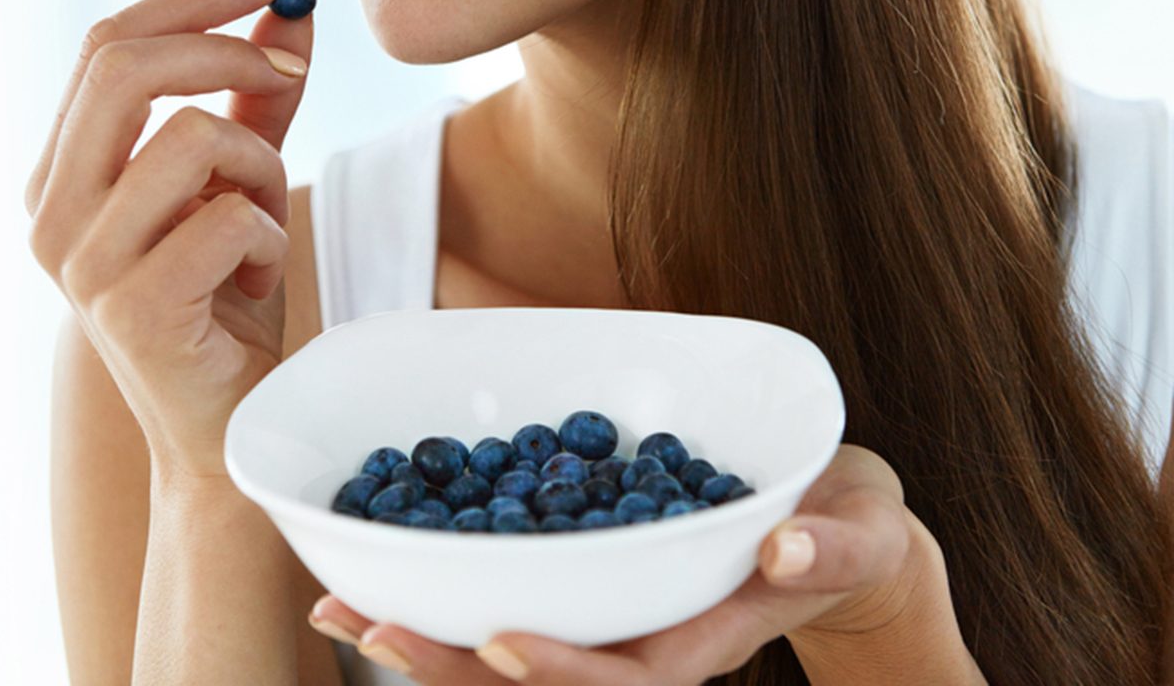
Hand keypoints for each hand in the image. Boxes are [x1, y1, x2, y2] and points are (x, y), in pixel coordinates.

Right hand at [25, 0, 312, 480]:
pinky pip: (229, 216)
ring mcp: (82, 264)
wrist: (229, 421)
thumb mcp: (243, 179)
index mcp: (61, 170)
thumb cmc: (227, 296)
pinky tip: (255, 278)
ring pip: (193, 136)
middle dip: (227, 48)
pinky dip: (269, 236)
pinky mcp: (133, 310)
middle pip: (122, 64)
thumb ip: (258, 96)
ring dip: (260, 168)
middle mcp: (49, 211)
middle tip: (293, 70)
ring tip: (263, 224)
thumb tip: (290, 6)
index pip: (106, 43)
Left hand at [308, 444, 950, 683]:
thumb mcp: (859, 532)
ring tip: (344, 602)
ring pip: (519, 638)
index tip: (502, 642)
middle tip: (367, 624)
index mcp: (709, 632)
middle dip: (458, 660)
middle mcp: (650, 632)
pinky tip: (397, 561)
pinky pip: (524, 587)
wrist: (834, 533)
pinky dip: (458, 580)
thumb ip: (832, 545)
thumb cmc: (850, 532)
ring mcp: (620, 609)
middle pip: (549, 670)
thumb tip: (787, 549)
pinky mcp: (602, 577)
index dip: (568, 668)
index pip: (634, 674)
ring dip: (433, 628)